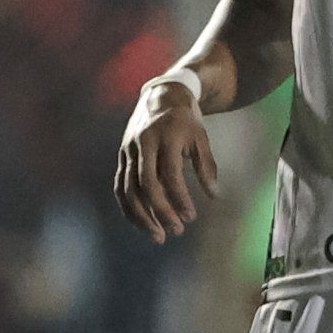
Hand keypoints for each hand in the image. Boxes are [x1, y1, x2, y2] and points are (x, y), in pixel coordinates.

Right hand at [115, 81, 218, 242]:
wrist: (161, 96)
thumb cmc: (185, 120)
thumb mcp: (201, 137)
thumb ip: (206, 166)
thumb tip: (213, 196)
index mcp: (166, 136)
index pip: (170, 173)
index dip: (180, 197)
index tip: (191, 216)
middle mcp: (143, 143)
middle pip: (147, 184)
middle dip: (161, 211)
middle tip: (176, 230)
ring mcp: (129, 150)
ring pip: (128, 189)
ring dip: (142, 216)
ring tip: (158, 235)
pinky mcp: (121, 157)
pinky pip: (120, 187)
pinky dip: (128, 208)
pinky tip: (142, 223)